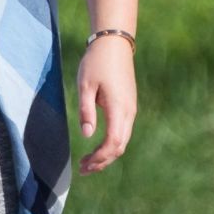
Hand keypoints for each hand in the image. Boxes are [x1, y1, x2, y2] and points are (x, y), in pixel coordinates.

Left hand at [76, 36, 136, 173]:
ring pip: (122, 141)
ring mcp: (130, 109)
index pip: (112, 143)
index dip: (99, 158)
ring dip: (106, 154)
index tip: (83, 164)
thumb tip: (87, 135)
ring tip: (88, 163)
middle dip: (102, 162)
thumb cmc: (96, 63)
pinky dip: (111, 144)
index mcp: (119, 108)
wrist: (114, 44)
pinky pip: (123, 132)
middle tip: (82, 169)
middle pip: (119, 147)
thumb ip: (86, 111)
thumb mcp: (85, 85)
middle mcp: (129, 112)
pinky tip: (98, 147)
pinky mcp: (128, 106)